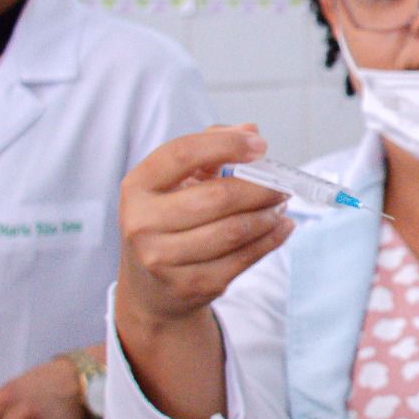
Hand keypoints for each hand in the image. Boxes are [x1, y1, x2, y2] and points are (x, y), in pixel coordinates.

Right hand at [116, 124, 293, 328]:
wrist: (150, 288)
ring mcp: (164, 259)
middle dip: (259, 188)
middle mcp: (143, 223)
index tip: (259, 145)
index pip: (182, 154)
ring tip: (280, 205)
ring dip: (268, 215)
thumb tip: (251, 130)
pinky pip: (243, 259)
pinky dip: (270, 240)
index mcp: (138, 186)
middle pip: (217, 197)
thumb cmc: (168, 221)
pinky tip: (281, 227)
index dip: (225, 145)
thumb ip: (209, 148)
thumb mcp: (175, 182)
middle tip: (281, 184)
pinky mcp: (191, 285)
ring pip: (234, 231)